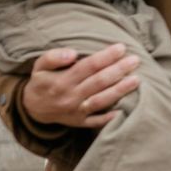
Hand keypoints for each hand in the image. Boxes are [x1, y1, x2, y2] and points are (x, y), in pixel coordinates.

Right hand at [16, 43, 140, 129]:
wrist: (33, 109)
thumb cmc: (42, 82)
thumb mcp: (39, 66)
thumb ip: (53, 57)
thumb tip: (72, 54)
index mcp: (62, 81)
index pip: (88, 66)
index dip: (105, 57)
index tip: (121, 47)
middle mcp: (70, 97)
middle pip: (98, 82)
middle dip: (119, 70)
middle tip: (135, 60)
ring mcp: (76, 112)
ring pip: (101, 101)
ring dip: (120, 90)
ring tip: (137, 80)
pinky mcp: (80, 122)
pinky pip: (97, 122)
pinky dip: (110, 117)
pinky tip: (125, 108)